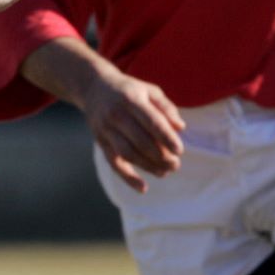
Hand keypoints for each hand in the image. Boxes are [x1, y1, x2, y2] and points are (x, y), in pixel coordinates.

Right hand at [78, 65, 185, 193]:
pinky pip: (114, 162)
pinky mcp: (100, 141)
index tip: (180, 150)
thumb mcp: (148, 90)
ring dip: (148, 166)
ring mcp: (105, 128)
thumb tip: (180, 128)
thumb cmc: (128, 90)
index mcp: (131, 99)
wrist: (93, 87)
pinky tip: (143, 188)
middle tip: (176, 164)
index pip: (151, 121)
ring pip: (128, 153)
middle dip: (160, 156)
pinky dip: (127, 178)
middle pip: (140, 141)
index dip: (166, 137)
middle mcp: (116, 114)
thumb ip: (166, 107)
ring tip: (165, 172)